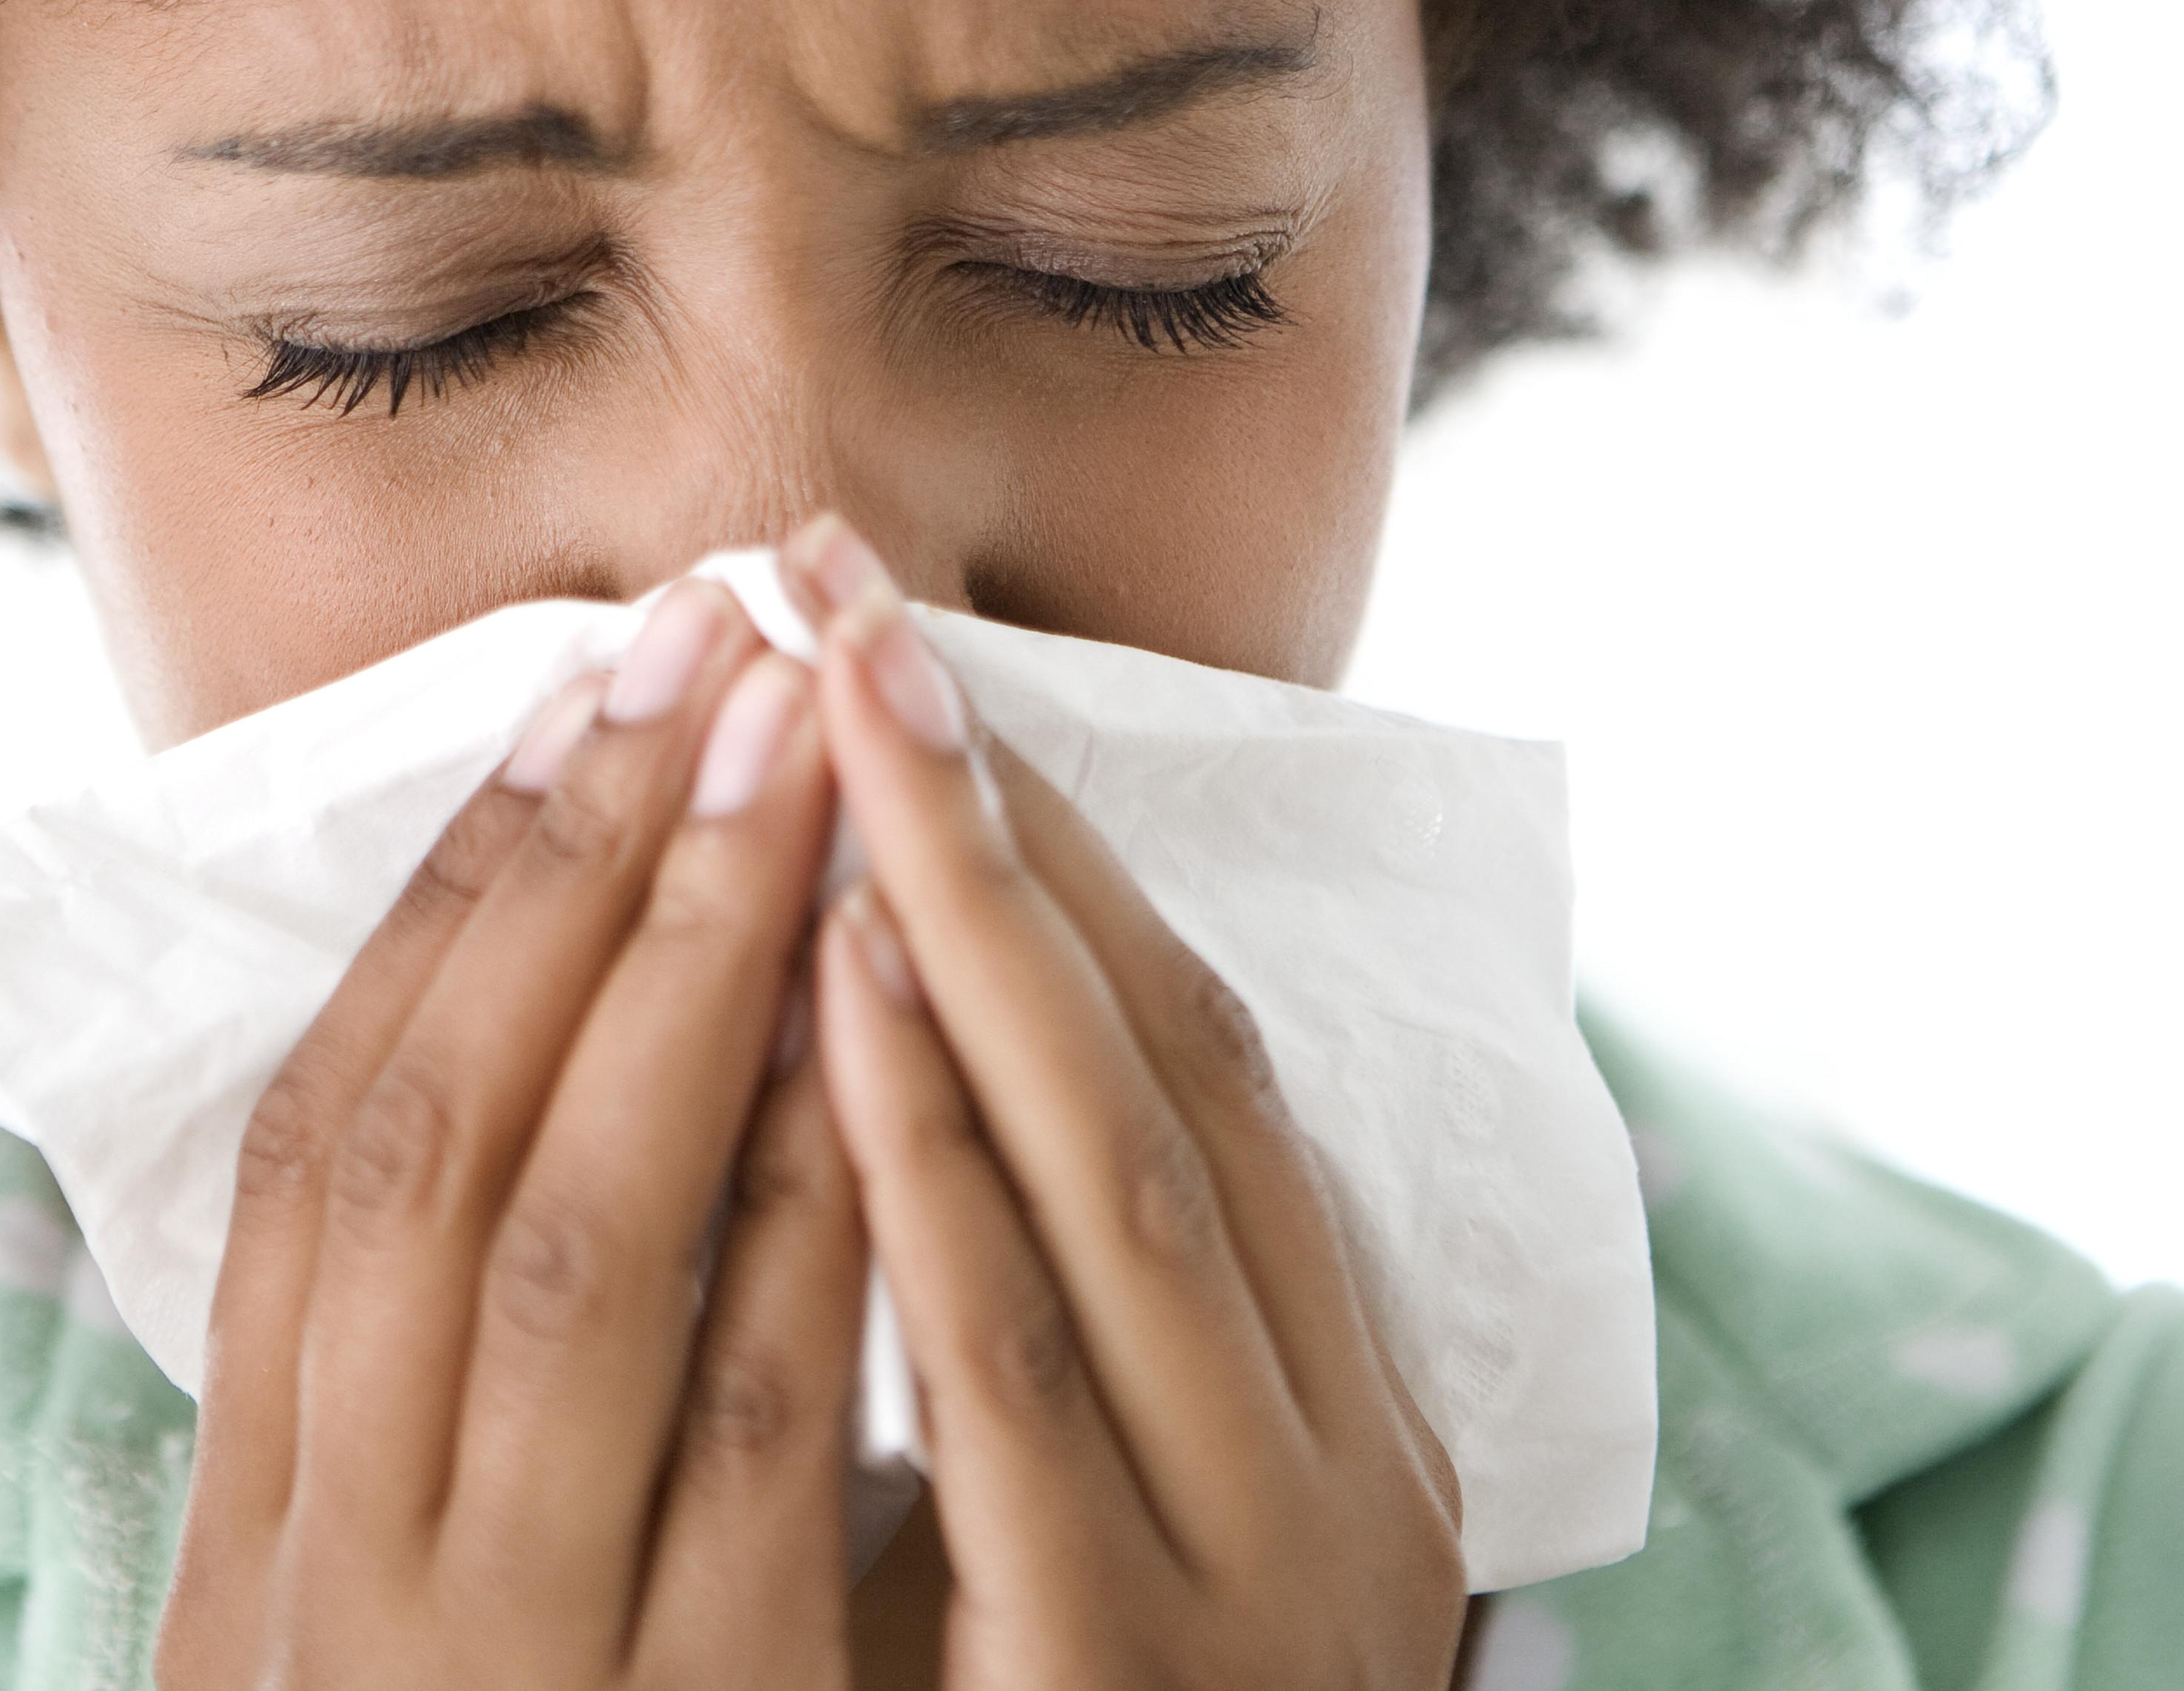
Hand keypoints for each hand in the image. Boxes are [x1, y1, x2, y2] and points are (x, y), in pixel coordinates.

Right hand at [154, 580, 867, 1690]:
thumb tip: (502, 1074)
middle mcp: (354, 1574)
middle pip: (442, 1152)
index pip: (315, 1154)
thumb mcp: (377, 1619)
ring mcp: (520, 1651)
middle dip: (578, 876)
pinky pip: (762, 1427)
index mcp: (262, 1532)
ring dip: (697, 977)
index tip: (565, 696)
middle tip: (709, 645)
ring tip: (808, 760)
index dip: (441, 908)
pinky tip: (883, 1038)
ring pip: (585, 1253)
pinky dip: (815, 1208)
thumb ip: (406, 1408)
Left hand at [783, 517, 1469, 1690]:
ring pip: (1110, 1185)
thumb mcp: (1130, 1521)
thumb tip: (927, 1064)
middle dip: (996, 823)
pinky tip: (837, 996)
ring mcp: (1247, 1564)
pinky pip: (1010, 1385)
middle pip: (1168, 1072)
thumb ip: (1080, 1324)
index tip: (912, 670)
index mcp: (1346, 1406)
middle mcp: (1335, 1457)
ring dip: (968, 934)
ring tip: (841, 723)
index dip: (1061, 852)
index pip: (1208, 1067)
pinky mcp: (1121, 1664)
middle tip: (850, 599)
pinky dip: (930, 1172)